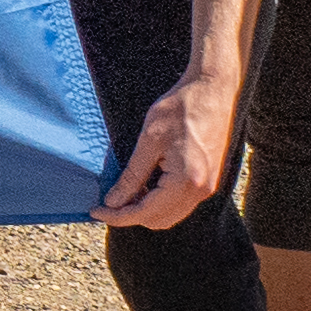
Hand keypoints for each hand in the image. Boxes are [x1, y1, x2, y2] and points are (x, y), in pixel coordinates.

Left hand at [93, 71, 238, 230]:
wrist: (214, 90)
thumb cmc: (182, 108)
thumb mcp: (149, 140)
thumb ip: (132, 175)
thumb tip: (114, 201)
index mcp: (185, 182)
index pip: (144, 213)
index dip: (117, 216)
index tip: (96, 210)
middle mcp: (200, 191)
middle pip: (159, 220)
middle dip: (131, 215)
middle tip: (109, 200)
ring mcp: (207, 187)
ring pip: (170, 214)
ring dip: (146, 209)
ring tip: (125, 191)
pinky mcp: (209, 180)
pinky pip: (181, 203)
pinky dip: (160, 201)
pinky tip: (145, 184)